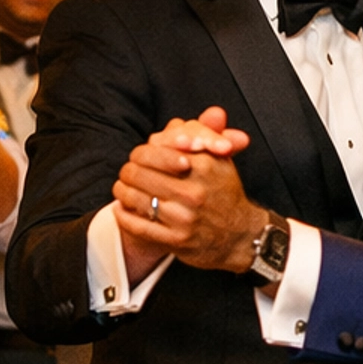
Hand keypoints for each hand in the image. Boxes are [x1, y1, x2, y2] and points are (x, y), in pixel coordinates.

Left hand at [113, 109, 256, 272]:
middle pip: (139, 174)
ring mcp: (185, 218)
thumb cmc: (225, 193)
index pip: (154, 151)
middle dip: (128, 171)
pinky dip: (125, 217)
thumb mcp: (220, 159)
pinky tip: (121, 210)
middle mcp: (195, 191)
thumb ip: (200, 135)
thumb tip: (178, 122)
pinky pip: (139, 226)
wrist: (241, 235)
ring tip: (122, 189)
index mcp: (204, 166)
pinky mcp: (178, 240)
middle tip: (126, 172)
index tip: (138, 156)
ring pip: (135, 199)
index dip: (140, 153)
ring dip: (122, 192)